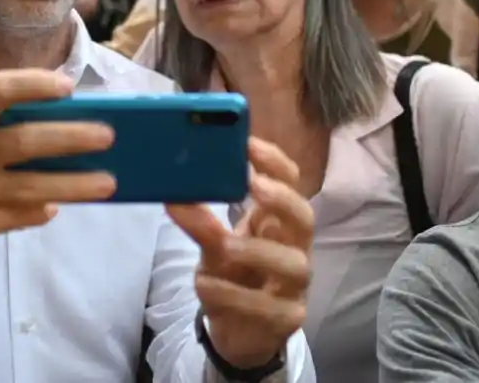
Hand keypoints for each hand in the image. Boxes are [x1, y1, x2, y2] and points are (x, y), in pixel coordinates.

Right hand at [0, 70, 115, 260]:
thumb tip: (65, 120)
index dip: (35, 84)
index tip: (69, 87)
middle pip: (25, 140)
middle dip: (73, 137)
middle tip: (108, 136)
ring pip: (31, 186)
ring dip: (75, 184)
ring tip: (108, 182)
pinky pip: (17, 215)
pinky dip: (41, 210)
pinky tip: (58, 207)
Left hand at [167, 138, 312, 369]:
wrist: (239, 333)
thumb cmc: (234, 277)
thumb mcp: (212, 245)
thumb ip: (200, 220)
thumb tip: (173, 193)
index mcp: (280, 222)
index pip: (292, 184)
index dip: (275, 163)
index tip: (248, 145)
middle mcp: (295, 248)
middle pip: (305, 218)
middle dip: (282, 200)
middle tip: (254, 186)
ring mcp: (295, 286)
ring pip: (294, 264)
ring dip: (259, 251)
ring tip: (226, 246)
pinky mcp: (286, 319)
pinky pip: (267, 307)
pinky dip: (234, 295)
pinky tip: (205, 285)